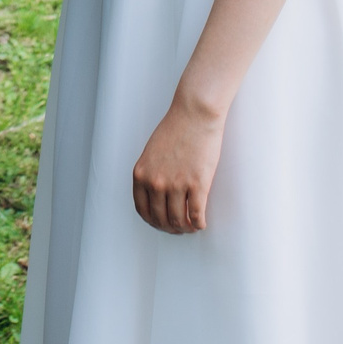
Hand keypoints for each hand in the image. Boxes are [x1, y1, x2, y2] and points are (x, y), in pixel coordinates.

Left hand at [131, 95, 226, 234]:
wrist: (194, 114)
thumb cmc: (175, 129)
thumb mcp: (151, 153)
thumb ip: (150, 173)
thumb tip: (156, 196)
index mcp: (142, 174)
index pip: (142, 209)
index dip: (152, 221)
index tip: (161, 223)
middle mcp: (156, 182)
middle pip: (160, 218)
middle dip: (169, 228)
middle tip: (178, 229)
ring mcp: (176, 185)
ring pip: (178, 220)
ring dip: (185, 228)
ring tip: (190, 227)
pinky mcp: (197, 184)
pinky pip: (196, 214)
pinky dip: (198, 224)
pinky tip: (201, 223)